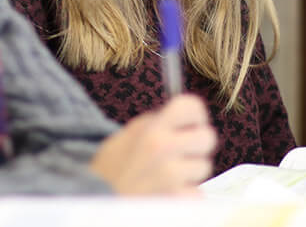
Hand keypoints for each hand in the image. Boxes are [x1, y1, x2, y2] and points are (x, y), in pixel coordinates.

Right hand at [89, 94, 216, 194]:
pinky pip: (198, 192)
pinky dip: (186, 193)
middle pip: (208, 137)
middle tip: (181, 152)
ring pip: (204, 166)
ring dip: (190, 172)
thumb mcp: (129, 134)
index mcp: (152, 128)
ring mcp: (173, 175)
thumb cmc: (111, 169)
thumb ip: (157, 123)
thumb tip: (184, 117)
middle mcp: (164, 147)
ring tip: (168, 176)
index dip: (195, 115)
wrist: (98, 200)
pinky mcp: (177, 199)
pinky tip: (168, 191)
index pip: (192, 106)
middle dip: (196, 145)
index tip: (190, 123)